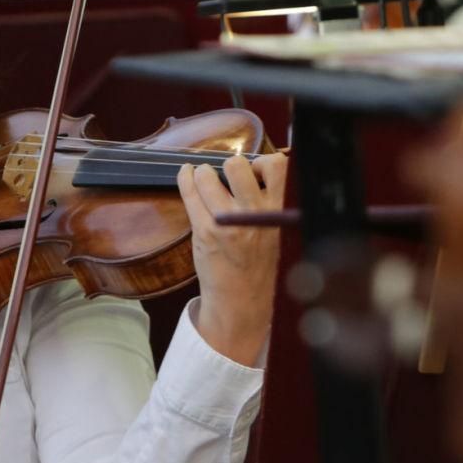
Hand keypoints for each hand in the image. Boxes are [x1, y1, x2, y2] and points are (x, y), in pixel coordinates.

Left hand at [178, 151, 288, 365]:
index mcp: (277, 213)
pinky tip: (185, 175)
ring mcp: (228, 223)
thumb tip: (255, 169)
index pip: (278, 167)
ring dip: (202, 172)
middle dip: (229, 163)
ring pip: (208, 176)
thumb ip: (269, 203)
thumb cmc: (257, 264)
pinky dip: (185, 179)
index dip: (262, 161)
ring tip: (203, 178)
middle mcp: (254, 215)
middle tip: (225, 174)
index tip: (254, 171)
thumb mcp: (275, 231)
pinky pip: (190, 193)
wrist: (242, 301)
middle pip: (238, 166)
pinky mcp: (205, 232)